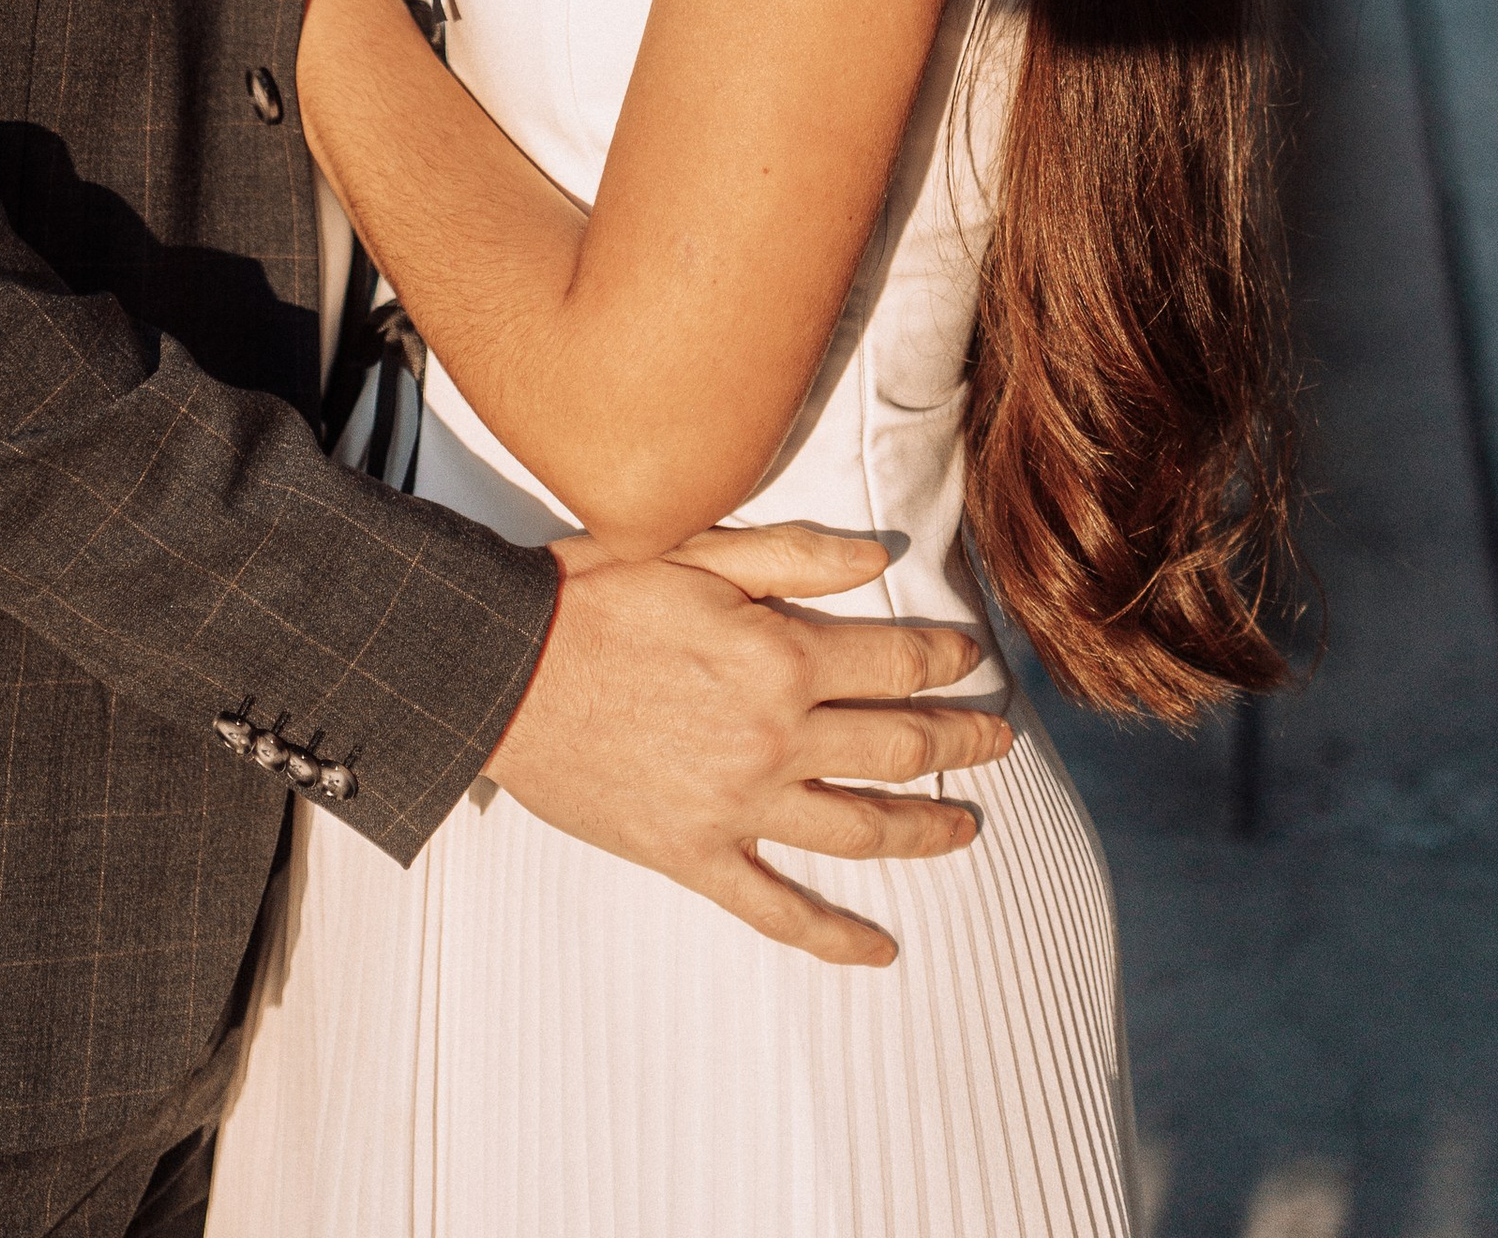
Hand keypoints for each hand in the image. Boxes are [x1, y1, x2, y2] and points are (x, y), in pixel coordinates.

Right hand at [486, 524, 1010, 966]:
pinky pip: (778, 910)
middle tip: (997, 742)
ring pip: (861, 830)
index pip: (897, 663)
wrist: (500, 671)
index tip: (969, 658)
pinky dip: (835, 937)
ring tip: (966, 827)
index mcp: (780, 656)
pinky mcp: (695, 855)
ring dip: (926, 829)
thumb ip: (794, 554)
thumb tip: (878, 559)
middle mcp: (774, 738)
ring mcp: (738, 806)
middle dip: (961, 742)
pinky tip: (880, 950)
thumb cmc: (592, 595)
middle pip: (898, 746)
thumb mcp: (694, 547)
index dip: (945, 658)